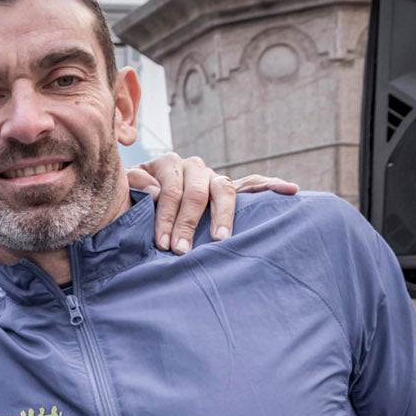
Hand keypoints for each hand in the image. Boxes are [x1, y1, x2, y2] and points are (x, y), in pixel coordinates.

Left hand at [126, 153, 298, 252]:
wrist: (142, 198)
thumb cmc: (134, 200)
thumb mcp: (127, 191)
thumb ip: (134, 185)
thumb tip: (154, 190)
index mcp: (167, 164)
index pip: (171, 189)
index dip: (167, 216)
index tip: (163, 244)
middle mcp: (193, 166)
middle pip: (197, 192)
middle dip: (189, 223)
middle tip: (182, 250)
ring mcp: (213, 176)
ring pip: (224, 190)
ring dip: (223, 216)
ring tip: (221, 238)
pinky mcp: (228, 186)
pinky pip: (251, 183)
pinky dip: (269, 185)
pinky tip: (289, 189)